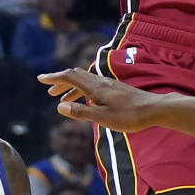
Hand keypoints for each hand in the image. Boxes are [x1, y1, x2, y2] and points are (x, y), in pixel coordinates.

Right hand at [38, 68, 162, 131]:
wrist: (154, 109)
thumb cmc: (129, 116)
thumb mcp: (102, 118)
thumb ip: (81, 112)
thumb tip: (59, 106)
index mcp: (95, 87)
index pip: (70, 77)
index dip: (54, 77)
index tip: (40, 78)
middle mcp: (100, 82)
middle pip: (76, 75)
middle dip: (61, 81)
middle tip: (48, 89)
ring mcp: (108, 84)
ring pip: (85, 80)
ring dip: (71, 87)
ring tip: (62, 98)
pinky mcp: (115, 89)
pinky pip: (93, 85)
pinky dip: (82, 90)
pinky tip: (84, 101)